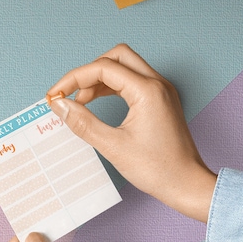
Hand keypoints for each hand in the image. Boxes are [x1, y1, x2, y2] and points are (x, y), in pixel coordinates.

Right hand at [46, 44, 216, 222]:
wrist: (187, 184)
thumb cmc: (158, 170)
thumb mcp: (113, 147)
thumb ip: (83, 123)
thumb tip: (60, 105)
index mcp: (148, 91)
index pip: (103, 68)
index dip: (74, 79)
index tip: (56, 95)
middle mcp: (158, 84)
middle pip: (117, 57)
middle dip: (89, 71)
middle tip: (71, 94)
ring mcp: (162, 91)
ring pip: (126, 67)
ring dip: (101, 79)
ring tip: (81, 102)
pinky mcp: (162, 101)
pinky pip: (134, 82)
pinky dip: (114, 87)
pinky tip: (98, 103)